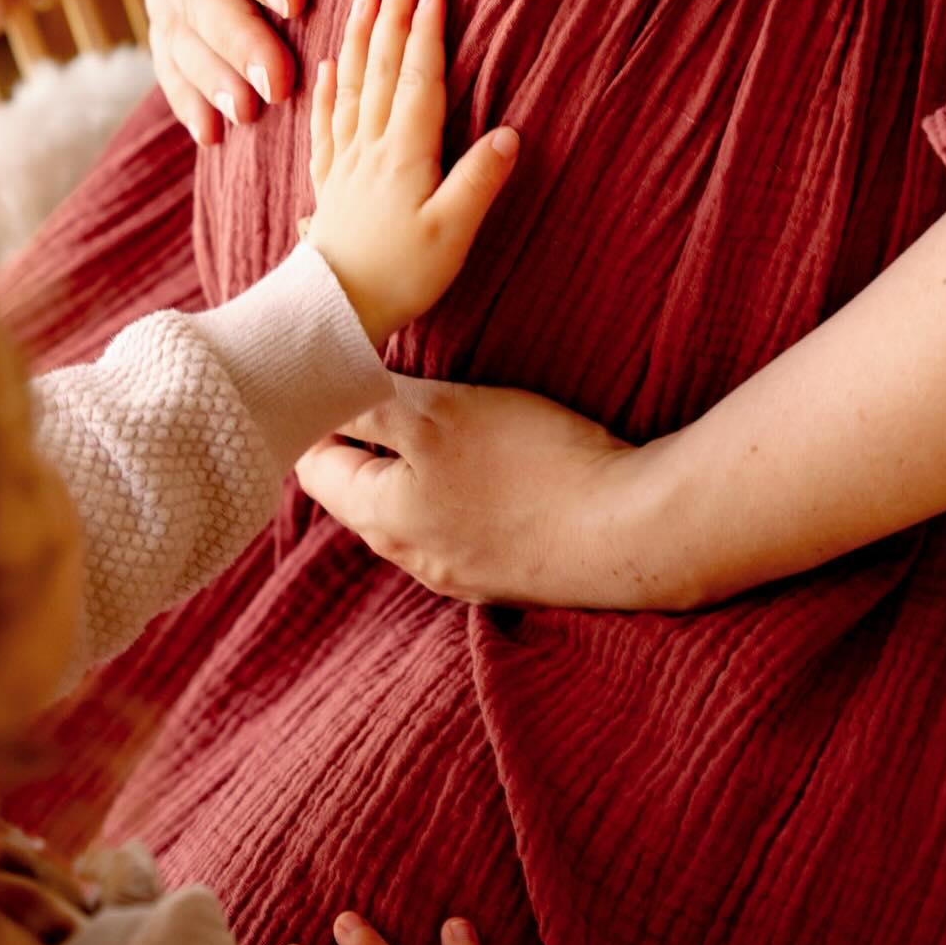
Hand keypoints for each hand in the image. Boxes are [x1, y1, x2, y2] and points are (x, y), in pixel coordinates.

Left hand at [297, 379, 692, 608]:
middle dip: (367, 437)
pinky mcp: (506, 572)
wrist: (632, 533)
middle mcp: (410, 556)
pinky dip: (461, 489)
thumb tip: (322, 391)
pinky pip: (459, 524)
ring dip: (417, 463)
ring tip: (447, 416)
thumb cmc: (531, 465)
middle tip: (391, 382)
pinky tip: (495, 461)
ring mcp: (460, 572)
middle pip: (360, 489)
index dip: (317, 413)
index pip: (313, 465)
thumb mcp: (437, 414)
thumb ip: (369, 403)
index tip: (337, 372)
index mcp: (379, 518)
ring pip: (412, 507)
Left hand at [307, 0, 519, 345]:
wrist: (333, 310)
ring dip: (361, 40)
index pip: (418, 81)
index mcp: (406, 155)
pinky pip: (326, 124)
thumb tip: (510, 133)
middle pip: (383, 71)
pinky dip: (327, 90)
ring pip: (352, 87)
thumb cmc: (399, 275)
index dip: (426, 34)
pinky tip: (328, 67)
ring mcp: (346, 163)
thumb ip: (479, 181)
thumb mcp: (453, 233)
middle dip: (395, 17)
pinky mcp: (329, 184)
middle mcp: (372, 149)